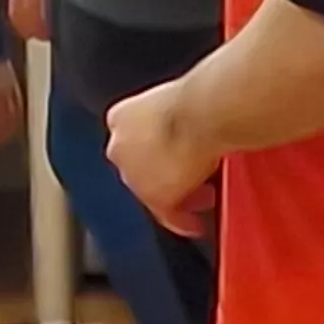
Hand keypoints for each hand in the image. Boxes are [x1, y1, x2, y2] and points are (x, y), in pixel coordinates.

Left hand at [102, 81, 220, 237]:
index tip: (174, 157)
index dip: (157, 153)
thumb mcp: (176, 101)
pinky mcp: (152, 195)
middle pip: (141, 169)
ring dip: (177, 197)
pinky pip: (165, 214)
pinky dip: (180, 220)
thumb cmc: (199, 99)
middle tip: (191, 181)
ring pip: (152, 192)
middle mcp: (119, 147)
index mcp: (121, 118)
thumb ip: (172, 118)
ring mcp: (133, 173)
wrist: (204, 113)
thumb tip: (191, 122)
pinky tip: (193, 224)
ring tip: (201, 200)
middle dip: (167, 176)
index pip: (134, 143)